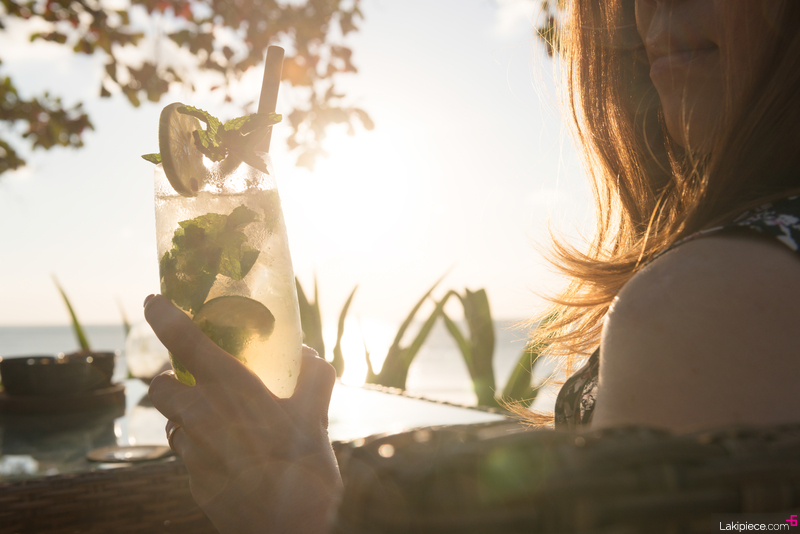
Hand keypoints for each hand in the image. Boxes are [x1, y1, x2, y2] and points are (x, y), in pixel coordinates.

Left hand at [145, 294, 340, 533]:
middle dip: (168, 379)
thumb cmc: (303, 468)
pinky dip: (198, 448)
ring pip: (170, 422)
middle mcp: (202, 415)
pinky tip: (226, 455)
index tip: (154, 302)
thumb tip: (308, 355)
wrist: (287, 528)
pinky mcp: (193, 480)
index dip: (164, 316)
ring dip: (183, 416)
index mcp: (231, 389)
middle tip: (189, 379)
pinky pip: (186, 455)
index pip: (184, 340)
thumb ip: (313, 378)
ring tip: (212, 421)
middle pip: (160, 386)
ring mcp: (193, 451)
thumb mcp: (316, 416)